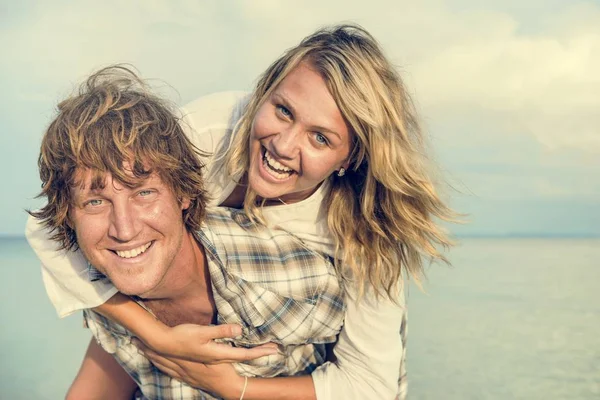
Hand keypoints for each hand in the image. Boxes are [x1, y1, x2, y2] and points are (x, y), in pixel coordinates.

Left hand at [135, 340, 245, 398]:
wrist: (228, 386)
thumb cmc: (222, 369)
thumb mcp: (220, 351)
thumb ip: (219, 335)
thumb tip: (226, 327)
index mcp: (186, 359)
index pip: (164, 350)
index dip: (151, 343)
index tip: (139, 336)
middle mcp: (182, 366)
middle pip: (159, 357)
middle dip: (147, 349)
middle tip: (133, 340)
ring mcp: (183, 374)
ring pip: (162, 364)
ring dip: (152, 357)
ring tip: (140, 349)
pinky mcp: (187, 378)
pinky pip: (170, 372)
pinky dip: (161, 366)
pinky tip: (157, 364)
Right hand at [139, 323, 276, 363]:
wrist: (164, 344)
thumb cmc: (183, 336)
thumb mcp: (203, 332)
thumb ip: (222, 331)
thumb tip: (240, 329)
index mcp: (219, 353)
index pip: (245, 354)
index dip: (260, 352)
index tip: (275, 349)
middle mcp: (217, 358)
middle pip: (243, 357)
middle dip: (259, 353)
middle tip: (274, 349)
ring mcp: (212, 359)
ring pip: (235, 358)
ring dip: (250, 354)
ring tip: (261, 350)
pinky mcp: (207, 356)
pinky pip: (227, 357)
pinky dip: (237, 355)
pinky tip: (237, 351)